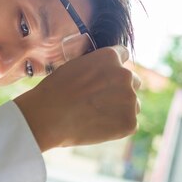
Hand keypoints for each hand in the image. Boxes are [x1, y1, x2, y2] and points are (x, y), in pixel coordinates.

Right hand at [14, 45, 140, 150]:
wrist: (48, 117)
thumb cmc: (54, 91)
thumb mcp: (74, 66)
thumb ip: (95, 67)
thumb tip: (102, 74)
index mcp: (110, 56)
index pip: (123, 54)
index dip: (114, 67)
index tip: (108, 76)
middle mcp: (125, 75)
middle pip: (133, 81)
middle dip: (120, 89)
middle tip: (100, 101)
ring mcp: (130, 99)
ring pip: (133, 104)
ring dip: (120, 108)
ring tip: (96, 116)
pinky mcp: (129, 122)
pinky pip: (129, 124)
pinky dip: (117, 127)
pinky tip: (98, 127)